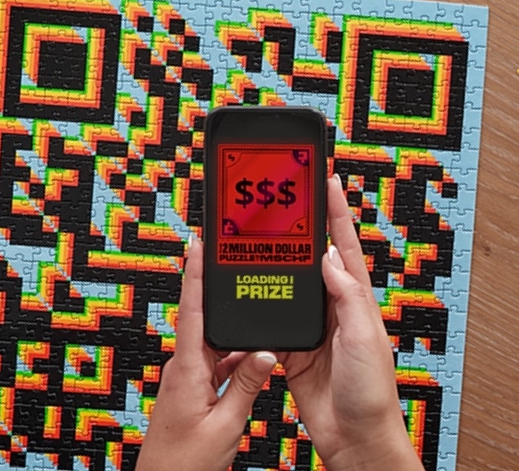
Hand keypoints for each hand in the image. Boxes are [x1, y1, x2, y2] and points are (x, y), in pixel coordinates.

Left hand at [136, 238, 277, 470]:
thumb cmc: (186, 462)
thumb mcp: (226, 424)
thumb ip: (246, 385)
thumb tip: (266, 353)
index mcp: (188, 369)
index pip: (191, 309)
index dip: (194, 274)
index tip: (197, 245)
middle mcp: (184, 367)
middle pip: (203, 318)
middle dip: (216, 289)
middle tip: (233, 263)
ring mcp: (188, 377)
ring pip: (214, 342)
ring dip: (231, 328)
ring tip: (252, 309)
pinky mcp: (193, 388)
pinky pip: (217, 361)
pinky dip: (234, 356)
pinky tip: (253, 358)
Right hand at [277, 175, 423, 470]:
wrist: (353, 435)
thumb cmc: (370, 391)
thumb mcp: (363, 338)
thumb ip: (346, 297)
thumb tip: (328, 258)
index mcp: (354, 300)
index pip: (343, 245)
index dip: (335, 212)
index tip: (324, 182)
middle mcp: (332, 308)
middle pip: (312, 258)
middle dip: (299, 227)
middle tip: (281, 200)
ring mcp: (311, 326)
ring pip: (289, 284)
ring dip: (276, 261)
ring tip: (258, 236)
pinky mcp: (292, 346)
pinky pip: (273, 316)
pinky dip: (259, 302)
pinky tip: (247, 289)